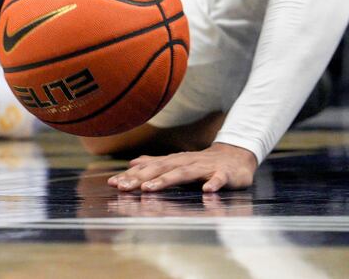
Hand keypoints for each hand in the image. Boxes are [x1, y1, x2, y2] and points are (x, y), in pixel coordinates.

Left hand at [107, 143, 259, 193]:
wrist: (236, 157)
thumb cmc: (204, 163)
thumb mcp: (178, 162)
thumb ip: (156, 164)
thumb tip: (132, 163)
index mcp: (175, 162)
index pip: (149, 168)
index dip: (131, 176)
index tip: (112, 184)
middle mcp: (186, 162)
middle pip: (162, 169)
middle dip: (141, 178)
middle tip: (123, 187)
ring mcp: (205, 168)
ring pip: (184, 173)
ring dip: (167, 179)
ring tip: (150, 188)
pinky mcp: (224, 174)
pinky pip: (219, 178)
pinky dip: (214, 184)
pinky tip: (208, 191)